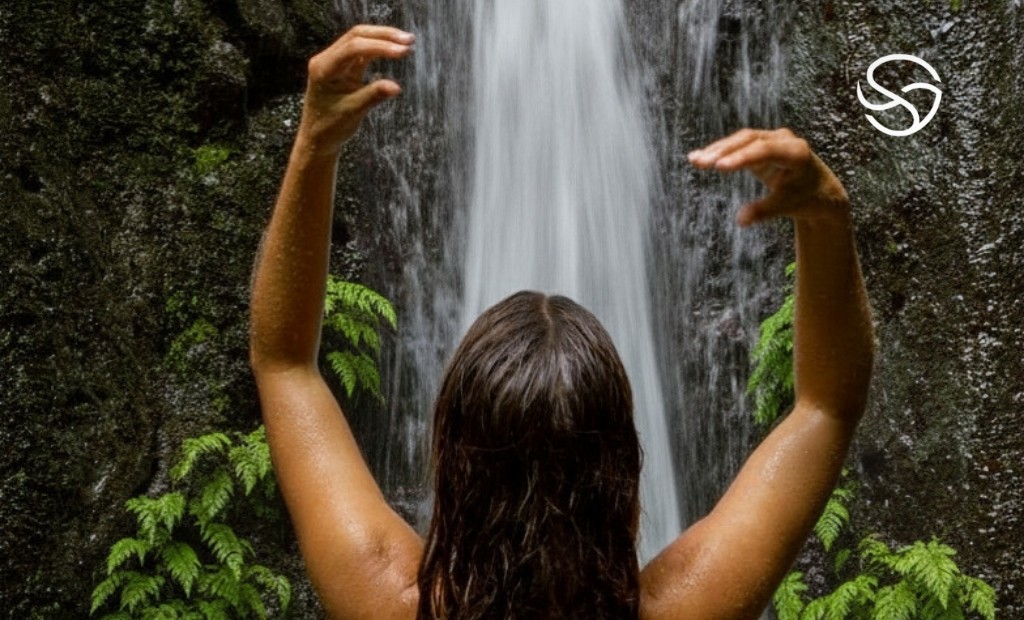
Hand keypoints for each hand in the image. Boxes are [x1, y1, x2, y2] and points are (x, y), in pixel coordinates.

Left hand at [297, 25, 414, 157]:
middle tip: (409, 40)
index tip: (402, 52)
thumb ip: (373, 96)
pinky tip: (395, 49)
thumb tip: (396, 87)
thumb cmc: (330, 127)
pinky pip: (362, 51)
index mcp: (323, 68)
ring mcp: (335, 62)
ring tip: (408, 42)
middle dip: (384, 35)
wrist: (318, 138)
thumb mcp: (352, 112)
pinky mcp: (344, 67)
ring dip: (383, 39)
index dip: (380, 47)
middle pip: (357, 36)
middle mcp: (326, 60)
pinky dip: (379, 49)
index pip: (353, 48)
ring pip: (360, 40)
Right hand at [688, 128, 848, 226]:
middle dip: (724, 151)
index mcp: (796, 152)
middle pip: (749, 140)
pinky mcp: (760, 145)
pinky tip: (699, 158)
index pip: (765, 151)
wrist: (819, 191)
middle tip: (701, 163)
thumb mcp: (788, 206)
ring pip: (741, 140)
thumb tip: (741, 220)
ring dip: (718, 150)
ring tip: (694, 160)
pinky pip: (738, 146)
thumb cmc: (807, 198)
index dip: (742, 157)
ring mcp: (772, 140)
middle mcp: (784, 140)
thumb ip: (765, 211)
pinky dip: (720, 152)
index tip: (720, 167)